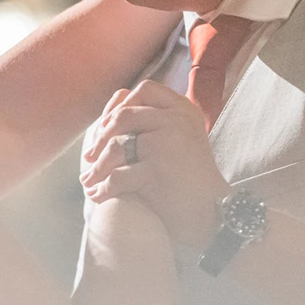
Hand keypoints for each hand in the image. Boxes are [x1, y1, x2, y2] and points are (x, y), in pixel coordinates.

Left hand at [80, 80, 230, 249]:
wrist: (216, 215)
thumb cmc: (192, 179)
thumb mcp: (181, 139)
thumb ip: (156, 121)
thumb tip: (110, 110)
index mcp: (184, 110)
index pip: (146, 90)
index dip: (121, 104)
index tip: (106, 126)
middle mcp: (178, 121)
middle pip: (125, 116)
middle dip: (101, 138)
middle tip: (88, 158)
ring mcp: (168, 143)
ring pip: (117, 146)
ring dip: (98, 167)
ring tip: (88, 181)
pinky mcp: (158, 170)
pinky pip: (119, 176)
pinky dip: (105, 188)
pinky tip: (98, 196)